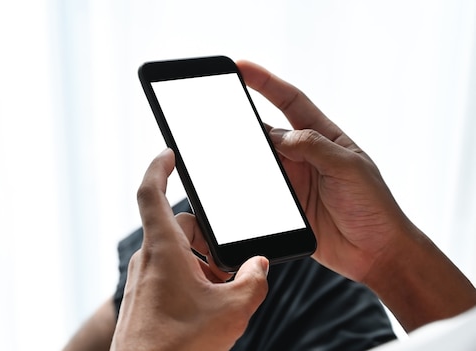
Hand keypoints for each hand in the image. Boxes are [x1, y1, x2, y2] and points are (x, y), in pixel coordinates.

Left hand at [110, 149, 268, 350]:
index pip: (152, 192)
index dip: (160, 166)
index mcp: (162, 248)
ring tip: (222, 293)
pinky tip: (207, 307)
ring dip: (202, 264)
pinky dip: (190, 280)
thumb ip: (253, 281)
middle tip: (230, 265)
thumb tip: (256, 265)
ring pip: (177, 254)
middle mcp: (147, 259)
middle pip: (180, 228)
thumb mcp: (231, 310)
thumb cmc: (179, 346)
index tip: (169, 153)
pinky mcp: (143, 299)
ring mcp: (142, 280)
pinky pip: (169, 275)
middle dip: (208, 239)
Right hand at [237, 60, 413, 282]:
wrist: (376, 252)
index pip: (289, 100)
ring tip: (218, 152)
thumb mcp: (349, 167)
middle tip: (216, 113)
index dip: (265, 82)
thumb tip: (279, 136)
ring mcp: (291, 181)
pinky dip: (241, 187)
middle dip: (240, 119)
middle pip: (264, 130)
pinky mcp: (283, 206)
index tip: (241, 68)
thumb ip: (314, 147)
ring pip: (256, 161)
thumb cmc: (374, 206)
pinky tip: (229, 185)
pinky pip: (255, 191)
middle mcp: (302, 155)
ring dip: (239, 157)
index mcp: (322, 136)